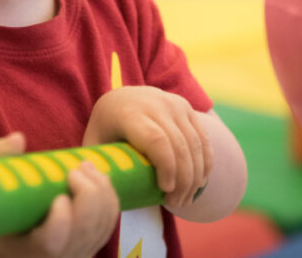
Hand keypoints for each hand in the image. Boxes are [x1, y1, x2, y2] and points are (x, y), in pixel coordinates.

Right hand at [0, 132, 119, 257]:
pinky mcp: (87, 247)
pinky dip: (108, 198)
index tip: (58, 197)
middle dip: (88, 195)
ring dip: (100, 191)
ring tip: (85, 167)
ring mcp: (74, 255)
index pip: (52, 243)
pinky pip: (107, 224)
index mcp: (26, 250)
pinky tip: (97, 178)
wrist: (2, 246)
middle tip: (76, 170)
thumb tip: (18, 139)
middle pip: (84, 232)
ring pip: (100, 226)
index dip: (61, 220)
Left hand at [82, 86, 212, 208]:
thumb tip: (103, 195)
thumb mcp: (95, 143)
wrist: (121, 97)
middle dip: (182, 179)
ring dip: (195, 175)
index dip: (166, 168)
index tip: (164, 192)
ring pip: (194, 143)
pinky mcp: (187, 108)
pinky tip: (199, 183)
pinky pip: (202, 138)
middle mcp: (155, 103)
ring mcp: (174, 104)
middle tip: (175, 203)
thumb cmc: (106, 129)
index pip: (156, 141)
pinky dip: (205, 162)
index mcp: (129, 112)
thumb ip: (98, 166)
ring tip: (185, 199)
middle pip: (179, 145)